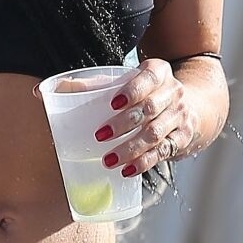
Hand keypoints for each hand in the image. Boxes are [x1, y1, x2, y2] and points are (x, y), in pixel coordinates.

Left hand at [92, 57, 199, 177]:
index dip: (132, 91)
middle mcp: (173, 92)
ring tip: (109, 159)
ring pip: (156, 134)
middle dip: (124, 123)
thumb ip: (96, 85)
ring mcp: (180, 116)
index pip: (148, 78)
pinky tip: (127, 169)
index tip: (113, 104)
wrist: (189, 106)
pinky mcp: (182, 139)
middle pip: (150, 109)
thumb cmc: (148, 93)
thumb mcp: (129, 81)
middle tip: (101, 135)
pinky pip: (163, 152)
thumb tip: (53, 90)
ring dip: (131, 148)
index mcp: (159, 72)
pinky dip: (144, 162)